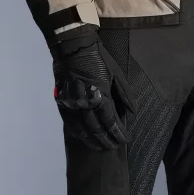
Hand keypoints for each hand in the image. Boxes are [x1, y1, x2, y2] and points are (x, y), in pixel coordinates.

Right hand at [51, 27, 135, 150]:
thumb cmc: (99, 59)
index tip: (125, 140)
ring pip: (82, 129)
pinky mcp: (61, 102)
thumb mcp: (117, 75)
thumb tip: (132, 113)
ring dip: (92, 140)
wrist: (73, 47)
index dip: (119, 133)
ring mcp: (71, 104)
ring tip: (100, 147)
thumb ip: (125, 96)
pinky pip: (69, 123)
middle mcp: (84, 103)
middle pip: (96, 129)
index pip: (111, 121)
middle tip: (114, 147)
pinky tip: (84, 137)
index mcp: (100, 96)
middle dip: (107, 140)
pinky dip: (78, 132)